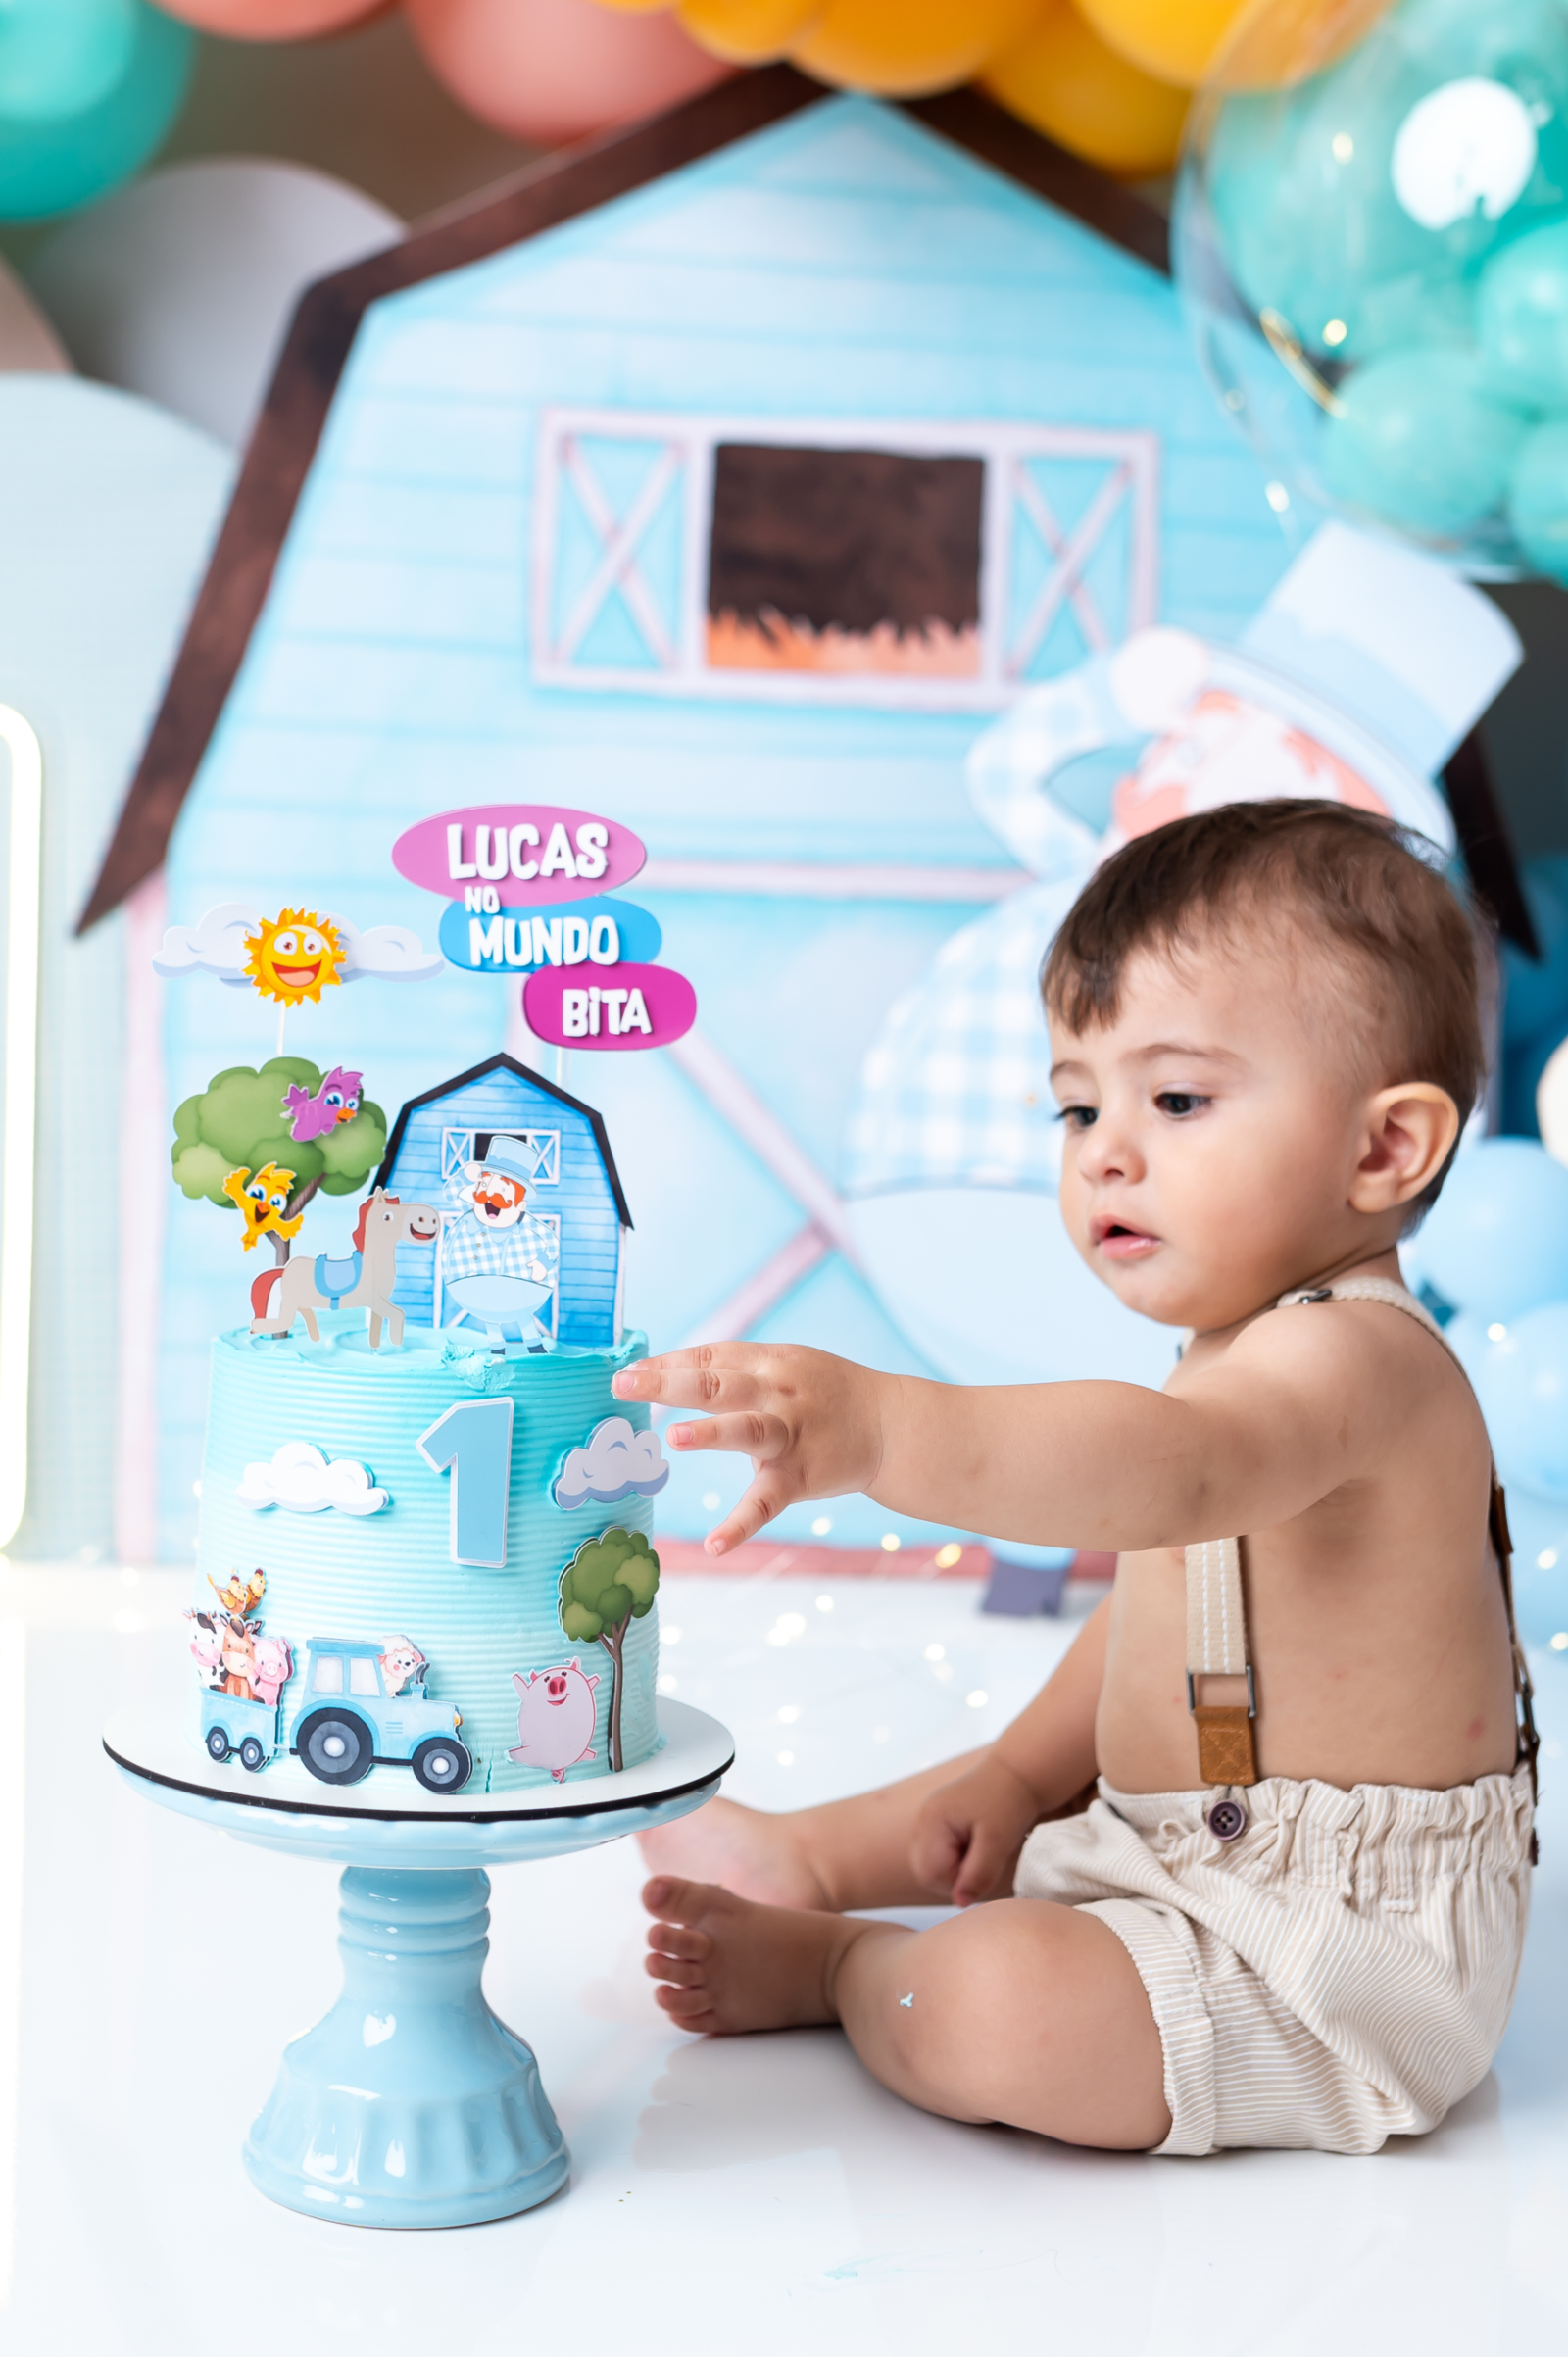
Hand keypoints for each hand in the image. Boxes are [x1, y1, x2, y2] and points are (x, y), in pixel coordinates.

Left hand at [612, 1342, 887, 1552]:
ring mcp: (790, 1435)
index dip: (667, 1364)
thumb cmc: (826, 1393)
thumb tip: (667, 1374)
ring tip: (674, 1437)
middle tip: (624, 1385)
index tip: (627, 1372)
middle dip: (669, 1384)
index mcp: (768, 1363)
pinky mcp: (801, 1476)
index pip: (709, 1357)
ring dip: (711, 1433)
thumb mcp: (786, 1365)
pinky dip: (742, 1524)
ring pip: (747, 1430)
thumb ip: (735, 1371)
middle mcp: (777, 1394)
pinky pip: (768, 1502)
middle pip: (719, 1385)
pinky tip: (715, 1545)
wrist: (891, 1424)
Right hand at [910, 1755, 1044, 1907]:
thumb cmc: (1010, 1802)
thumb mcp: (999, 1840)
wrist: (1017, 1772)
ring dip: (958, 1869)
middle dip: (956, 1877)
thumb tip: (960, 1902)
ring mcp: (927, 1821)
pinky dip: (959, 1859)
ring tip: (983, 1851)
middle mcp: (922, 1819)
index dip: (959, 1882)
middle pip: (926, 1872)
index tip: (986, 1868)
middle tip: (985, 1862)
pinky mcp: (937, 1824)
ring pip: (932, 1866)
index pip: (931, 1874)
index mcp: (932, 1820)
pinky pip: (939, 1855)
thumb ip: (979, 1874)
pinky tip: (978, 1845)